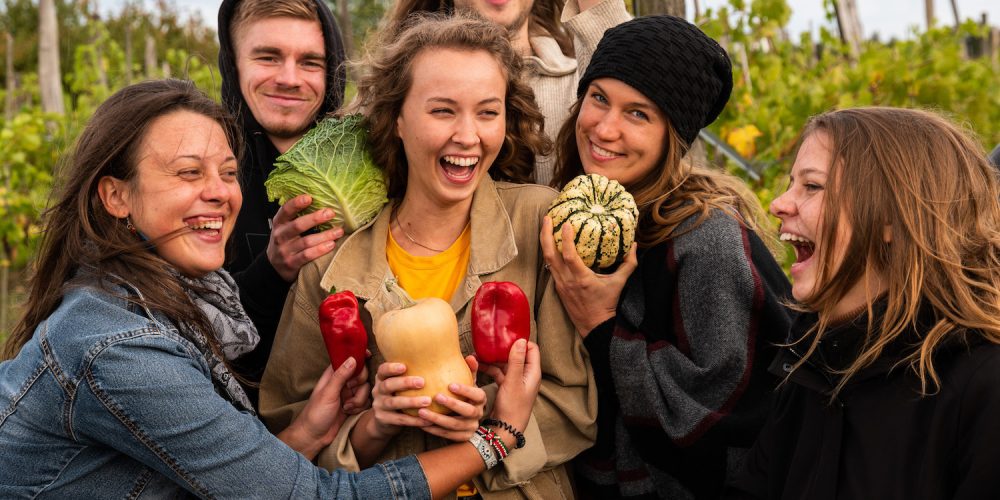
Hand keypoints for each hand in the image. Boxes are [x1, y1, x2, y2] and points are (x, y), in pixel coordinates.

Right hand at [267, 194, 344, 281]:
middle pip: (298, 225)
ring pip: (306, 241)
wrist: (274, 267)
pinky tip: (331, 244)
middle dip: (315, 218)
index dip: (296, 203)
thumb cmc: (285, 242)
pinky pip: (307, 255)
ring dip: (325, 235)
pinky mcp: (292, 263)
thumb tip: (319, 199)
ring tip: (338, 231)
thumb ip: (296, 216)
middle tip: (330, 213)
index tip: (309, 198)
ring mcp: (285, 251)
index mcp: (279, 223)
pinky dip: (320, 250)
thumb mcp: (285, 227)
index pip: (285, 211)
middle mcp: (280, 236)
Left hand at [278, 357, 356, 459]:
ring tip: (347, 407)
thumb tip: (352, 358)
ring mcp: (348, 394)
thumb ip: (340, 376)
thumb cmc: (315, 414)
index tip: (368, 356)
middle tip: (350, 390)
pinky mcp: (353, 405)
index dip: (359, 356)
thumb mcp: (328, 393)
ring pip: (365, 389)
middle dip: (359, 384)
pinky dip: (360, 407)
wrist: (314, 437)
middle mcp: (342, 383)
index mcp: (333, 375)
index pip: (348, 359)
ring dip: (359, 399)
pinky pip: (365, 401)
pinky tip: (349, 412)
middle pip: (361, 374)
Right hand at [369, 362, 431, 439]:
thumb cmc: (400, 396)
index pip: (382, 370)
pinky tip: (427, 420)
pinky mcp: (383, 419)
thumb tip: (438, 362)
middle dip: (405, 383)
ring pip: (394, 403)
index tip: (404, 366)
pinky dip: (414, 420)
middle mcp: (378, 391)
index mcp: (382, 379)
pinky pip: (400, 419)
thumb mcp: (399, 385)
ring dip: (411, 402)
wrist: (385, 421)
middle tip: (422, 382)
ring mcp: (379, 405)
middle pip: (388, 385)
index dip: (391, 368)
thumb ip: (411, 374)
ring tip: (427, 401)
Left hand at [417, 355, 486, 441]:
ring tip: (422, 412)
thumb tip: (470, 356)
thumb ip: (469, 370)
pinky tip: (422, 424)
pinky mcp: (463, 438)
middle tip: (436, 397)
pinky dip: (435, 430)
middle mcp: (478, 414)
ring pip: (455, 425)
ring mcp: (471, 427)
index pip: (477, 395)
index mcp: (480, 399)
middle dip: (452, 405)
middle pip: (468, 411)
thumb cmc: (463, 394)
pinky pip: (448, 435)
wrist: (465, 418)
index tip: (450, 385)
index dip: (465, 391)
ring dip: (438, 419)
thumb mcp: (468, 382)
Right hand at [486, 339, 540, 434]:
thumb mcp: (513, 381)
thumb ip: (516, 361)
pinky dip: (490, 369)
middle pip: (517, 355)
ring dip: (494, 359)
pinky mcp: (507, 386)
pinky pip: (499, 373)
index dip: (521, 341)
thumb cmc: (513, 407)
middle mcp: (526, 375)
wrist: (506, 428)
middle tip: (490, 342)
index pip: (531, 349)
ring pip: (506, 364)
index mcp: (533, 372)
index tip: (507, 335)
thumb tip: (520, 340)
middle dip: (503, 349)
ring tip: (480, 354)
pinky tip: (479, 366)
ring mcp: (516, 380)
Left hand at [540, 216, 636, 336]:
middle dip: (545, 234)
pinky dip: (549, 253)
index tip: (565, 223)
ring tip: (546, 225)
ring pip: (547, 260)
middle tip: (547, 218)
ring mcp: (560, 284)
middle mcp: (567, 280)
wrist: (594, 326)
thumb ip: (628, 264)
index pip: (569, 255)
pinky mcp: (557, 287)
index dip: (565, 238)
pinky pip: (550, 266)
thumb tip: (634, 245)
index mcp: (582, 278)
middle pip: (550, 254)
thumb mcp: (619, 283)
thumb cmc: (607, 304)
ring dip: (545, 242)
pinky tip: (551, 243)